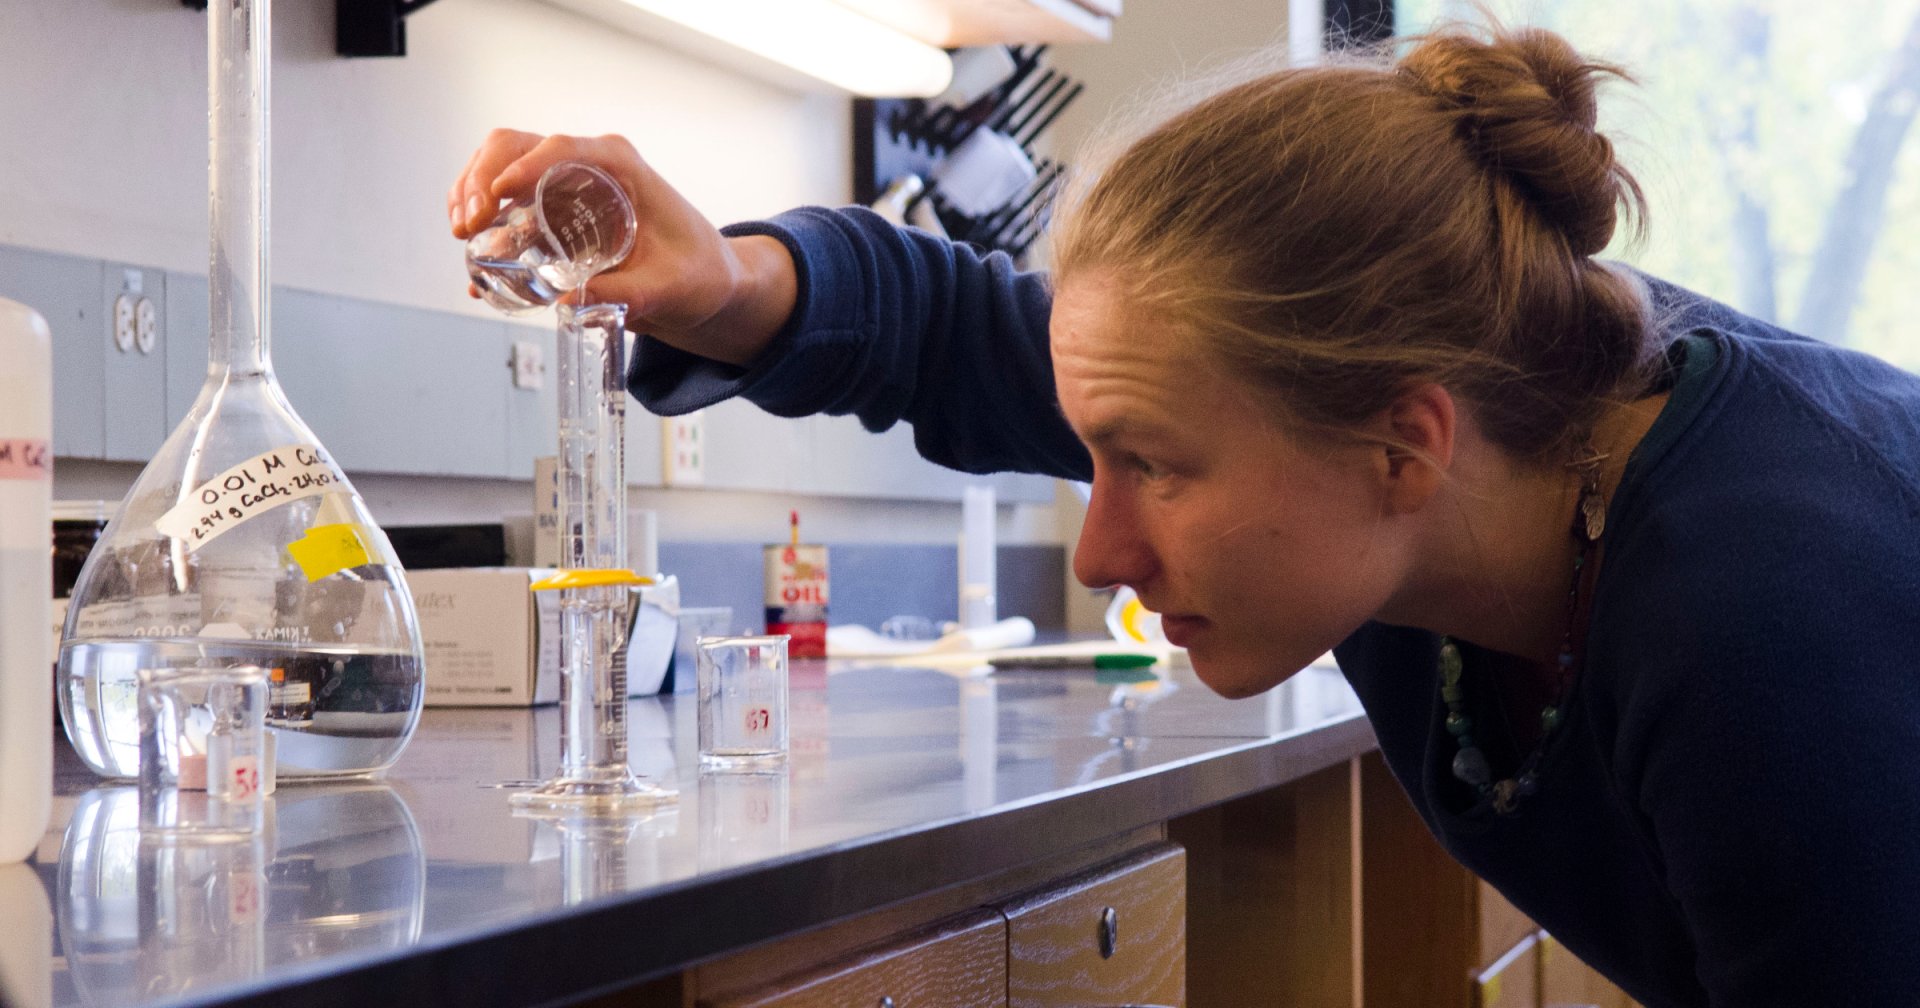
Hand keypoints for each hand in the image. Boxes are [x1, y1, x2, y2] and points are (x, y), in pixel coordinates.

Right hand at [447, 129, 794, 366]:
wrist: (707, 284)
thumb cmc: (699, 273)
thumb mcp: (668, 287)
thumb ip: (624, 293)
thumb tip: (566, 300)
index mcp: (619, 165)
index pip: (560, 147)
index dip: (523, 166)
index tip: (498, 195)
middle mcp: (587, 166)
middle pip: (513, 147)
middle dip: (480, 180)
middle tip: (468, 227)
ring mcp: (564, 187)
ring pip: (498, 170)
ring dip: (471, 198)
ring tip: (464, 239)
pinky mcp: (552, 214)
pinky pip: (505, 207)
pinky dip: (483, 227)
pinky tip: (475, 264)